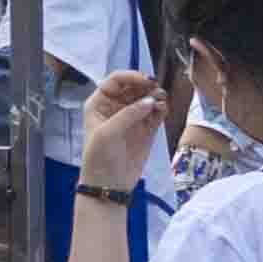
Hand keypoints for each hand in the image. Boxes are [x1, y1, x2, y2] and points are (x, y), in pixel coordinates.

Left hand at [77, 69, 166, 191]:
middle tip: (156, 91)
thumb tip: (151, 100)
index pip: (115, 80)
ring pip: (147, 97)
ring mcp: (132, 117)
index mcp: (99, 103)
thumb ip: (129, 114)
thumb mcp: (108, 133)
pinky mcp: (146, 128)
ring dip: (156, 95)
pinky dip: (162, 107)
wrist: (109, 185)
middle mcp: (116, 106)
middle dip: (146, 85)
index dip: (131, 76)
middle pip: (134, 86)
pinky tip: (162, 110)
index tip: (146, 80)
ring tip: (160, 103)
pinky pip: (157, 111)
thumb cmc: (99, 158)